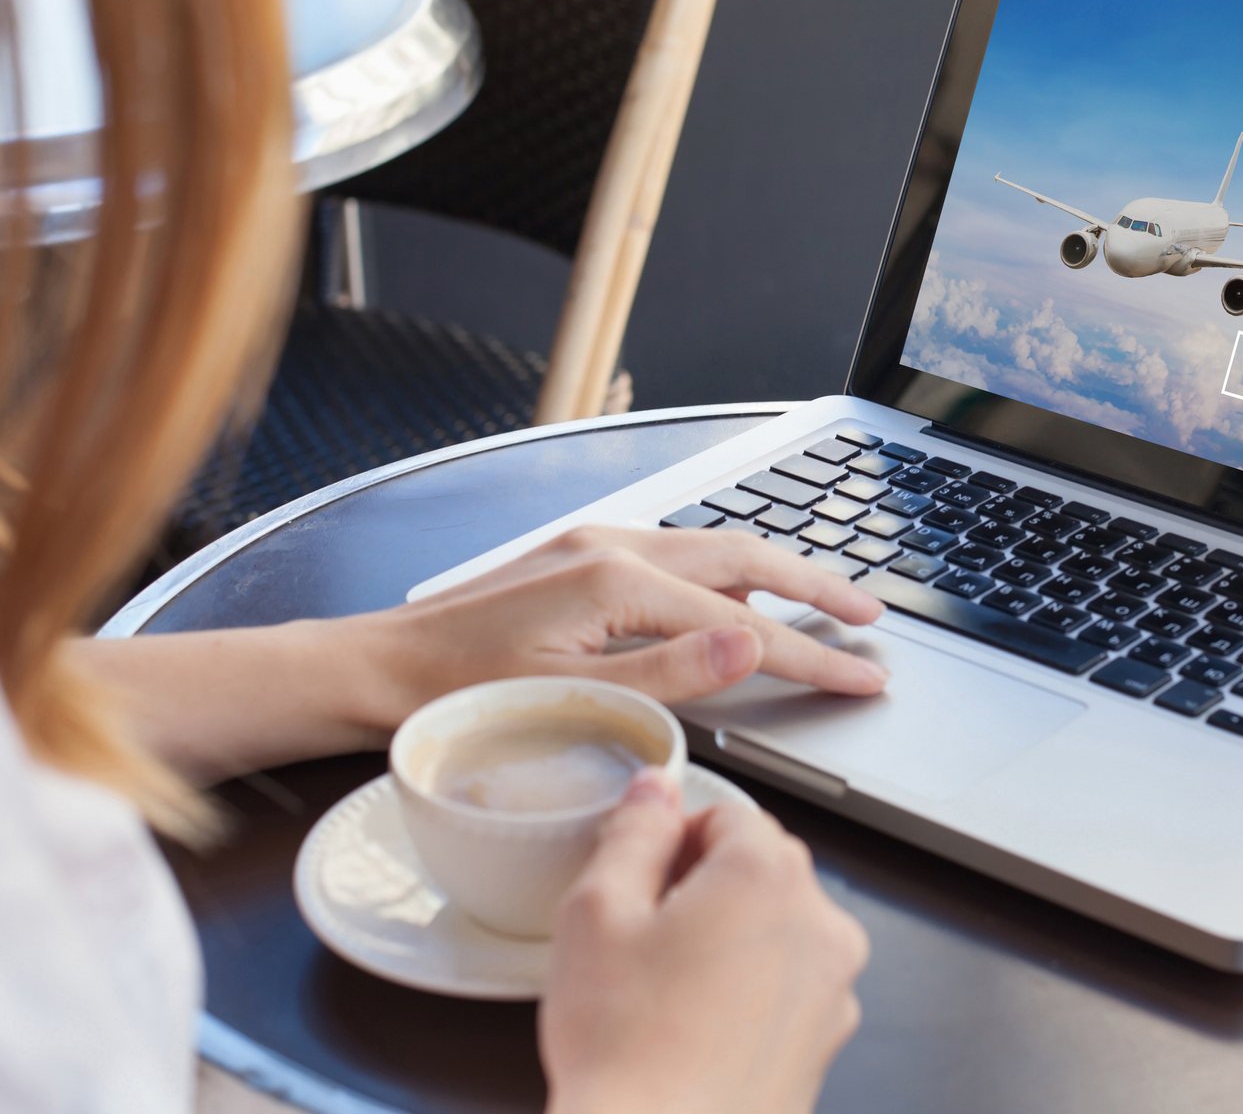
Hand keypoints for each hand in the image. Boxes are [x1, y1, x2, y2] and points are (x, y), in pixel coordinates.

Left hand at [364, 526, 887, 728]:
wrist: (372, 669)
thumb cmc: (457, 695)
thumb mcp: (572, 698)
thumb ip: (671, 673)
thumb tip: (753, 640)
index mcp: (617, 581)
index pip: (746, 623)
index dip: (813, 654)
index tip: (865, 675)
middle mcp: (613, 546)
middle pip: (746, 555)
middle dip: (816, 584)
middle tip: (871, 617)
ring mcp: (594, 545)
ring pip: (714, 549)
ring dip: (775, 574)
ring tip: (824, 602)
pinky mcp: (579, 558)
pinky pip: (676, 556)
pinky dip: (724, 575)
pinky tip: (736, 600)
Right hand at [541, 770, 868, 1113]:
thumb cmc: (627, 1049)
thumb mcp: (597, 912)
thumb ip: (634, 831)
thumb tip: (656, 790)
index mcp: (768, 874)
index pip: (728, 813)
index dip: (673, 843)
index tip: (640, 883)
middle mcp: (819, 923)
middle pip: (759, 869)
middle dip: (703, 889)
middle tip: (642, 940)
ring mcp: (832, 987)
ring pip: (775, 930)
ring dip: (730, 942)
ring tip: (665, 993)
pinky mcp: (827, 1041)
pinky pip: (787, 988)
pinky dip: (749, 994)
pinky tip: (695, 1030)